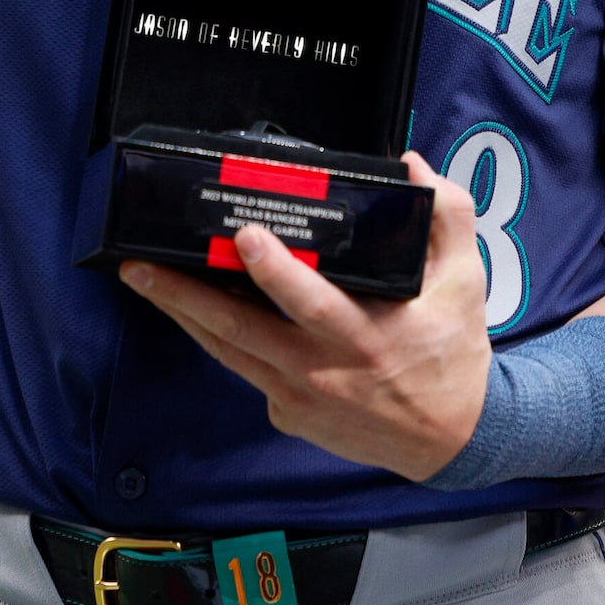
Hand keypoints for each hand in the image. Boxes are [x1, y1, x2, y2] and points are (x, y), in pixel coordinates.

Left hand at [122, 151, 490, 482]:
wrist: (451, 442)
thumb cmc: (452, 355)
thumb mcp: (466, 284)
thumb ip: (446, 217)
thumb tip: (409, 163)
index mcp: (364, 337)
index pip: (309, 301)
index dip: (274, 270)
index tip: (245, 236)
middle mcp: (321, 371)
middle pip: (239, 329)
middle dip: (183, 295)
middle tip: (139, 264)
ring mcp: (297, 396)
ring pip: (227, 350)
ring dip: (181, 313)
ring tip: (142, 277)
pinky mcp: (286, 413)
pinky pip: (244, 368)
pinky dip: (216, 337)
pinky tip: (190, 308)